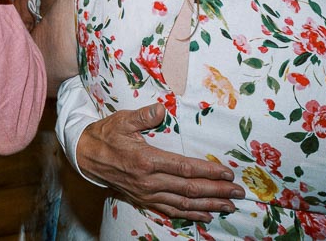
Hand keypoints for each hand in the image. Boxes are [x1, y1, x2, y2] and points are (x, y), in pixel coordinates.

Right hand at [76, 104, 242, 220]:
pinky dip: (190, 214)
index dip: (208, 172)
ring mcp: (147, 193)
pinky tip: (205, 215)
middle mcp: (149, 181)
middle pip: (190, 189)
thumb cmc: (106, 134)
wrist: (86, 156)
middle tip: (239, 193)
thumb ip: (143, 116)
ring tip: (229, 206)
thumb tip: (161, 109)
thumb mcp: (121, 119)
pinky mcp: (144, 199)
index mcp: (146, 160)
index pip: (185, 168)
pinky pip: (171, 210)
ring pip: (183, 203)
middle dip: (217, 191)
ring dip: (209, 205)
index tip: (227, 173)